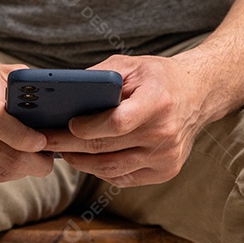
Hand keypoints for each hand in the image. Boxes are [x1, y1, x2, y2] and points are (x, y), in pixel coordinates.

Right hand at [0, 57, 53, 187]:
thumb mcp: (0, 72)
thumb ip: (29, 88)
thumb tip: (60, 108)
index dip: (24, 138)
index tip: (42, 142)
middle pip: (8, 158)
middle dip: (37, 163)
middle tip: (47, 157)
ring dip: (21, 170)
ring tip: (27, 156)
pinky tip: (1, 159)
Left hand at [43, 54, 210, 185]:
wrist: (199, 95)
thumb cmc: (158, 77)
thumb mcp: (130, 65)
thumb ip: (98, 78)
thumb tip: (60, 95)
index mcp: (158, 102)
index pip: (117, 123)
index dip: (87, 128)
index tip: (66, 124)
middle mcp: (165, 133)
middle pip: (106, 148)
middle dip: (68, 146)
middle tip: (44, 141)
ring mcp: (166, 157)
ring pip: (110, 168)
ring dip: (81, 162)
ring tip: (62, 151)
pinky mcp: (165, 171)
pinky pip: (123, 177)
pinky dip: (100, 169)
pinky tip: (87, 159)